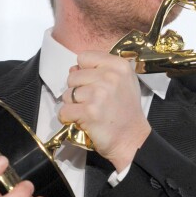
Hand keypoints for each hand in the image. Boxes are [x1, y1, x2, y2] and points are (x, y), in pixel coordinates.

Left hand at [60, 52, 150, 170]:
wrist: (132, 139)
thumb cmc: (126, 112)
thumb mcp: (123, 83)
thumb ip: (100, 70)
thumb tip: (73, 69)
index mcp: (118, 66)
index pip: (84, 57)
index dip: (84, 71)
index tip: (94, 84)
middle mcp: (109, 77)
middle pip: (73, 76)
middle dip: (77, 90)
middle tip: (92, 102)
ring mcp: (98, 94)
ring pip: (67, 94)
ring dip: (73, 106)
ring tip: (88, 113)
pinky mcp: (88, 112)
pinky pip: (64, 111)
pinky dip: (68, 119)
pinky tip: (81, 121)